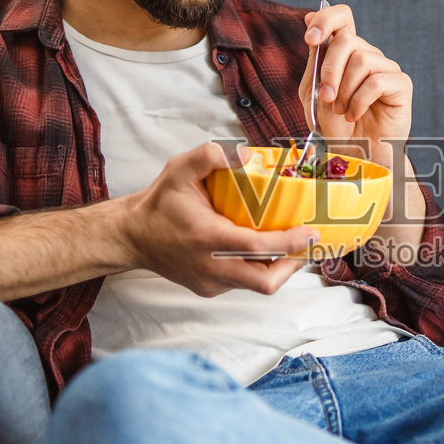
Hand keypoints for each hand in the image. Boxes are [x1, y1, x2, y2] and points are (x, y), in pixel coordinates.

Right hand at [115, 142, 318, 296]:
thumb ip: (210, 155)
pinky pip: (242, 284)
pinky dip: (257, 269)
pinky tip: (262, 251)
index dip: (289, 243)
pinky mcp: (208, 289)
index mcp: (207, 238)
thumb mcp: (180, 169)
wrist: (132, 236)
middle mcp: (210, 266)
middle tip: (307, 245)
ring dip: (278, 268)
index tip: (311, 232)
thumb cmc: (159, 203)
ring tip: (291, 246)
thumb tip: (246, 154)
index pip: (258, 248)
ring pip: (256, 285)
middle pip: (265, 282)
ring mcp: (209, 282)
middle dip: (292, 265)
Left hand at [301, 3, 412, 171]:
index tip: (310, 37)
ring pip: (362, 60)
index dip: (326, 19)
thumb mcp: (313, 94)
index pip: (341, 17)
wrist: (356, 155)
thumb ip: (314, 64)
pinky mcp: (401, 84)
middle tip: (324, 96)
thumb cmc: (335, 127)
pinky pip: (376, 81)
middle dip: (329, 69)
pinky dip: (359, 101)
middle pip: (347, 39)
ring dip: (344, 90)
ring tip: (341, 111)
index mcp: (345, 53)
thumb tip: (314, 33)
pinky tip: (355, 115)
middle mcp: (368, 55)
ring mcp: (386, 68)